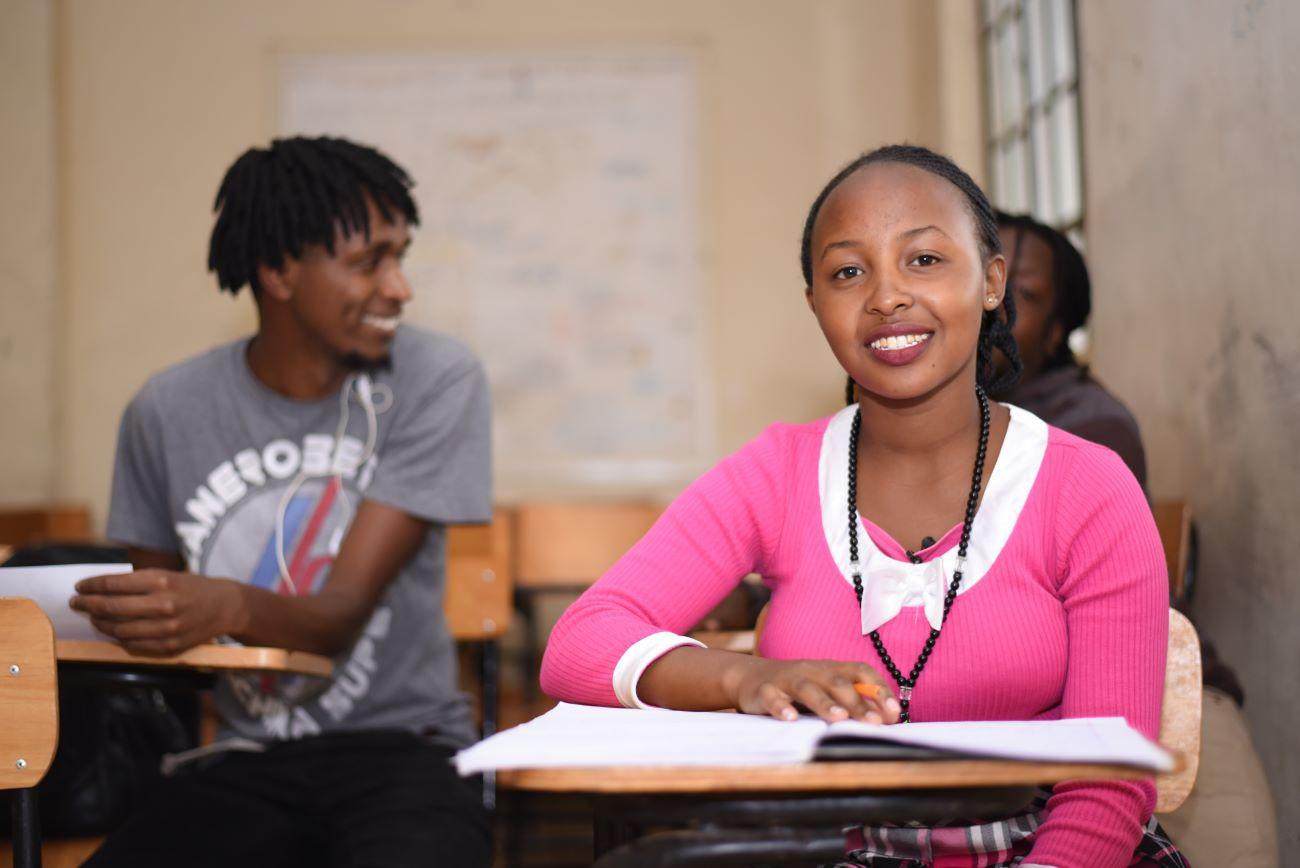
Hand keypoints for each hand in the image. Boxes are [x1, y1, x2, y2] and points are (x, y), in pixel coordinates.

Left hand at [70, 570, 247, 655]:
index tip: (79, 587)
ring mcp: (166, 628)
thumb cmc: (192, 587)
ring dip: (100, 624)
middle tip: (76, 603)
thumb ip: (137, 583)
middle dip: (87, 605)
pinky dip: (119, 639)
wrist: (225, 606)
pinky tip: (114, 632)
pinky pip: (133, 645)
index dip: (91, 586)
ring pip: (119, 630)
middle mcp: (163, 604)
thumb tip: (100, 591)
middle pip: (111, 608)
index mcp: (161, 581)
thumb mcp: (167, 575)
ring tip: (94, 619)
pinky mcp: (169, 646)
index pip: (113, 584)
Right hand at [728, 658, 900, 724]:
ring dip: (825, 703)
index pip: (860, 672)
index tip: (894, 712)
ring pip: (807, 688)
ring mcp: (788, 679)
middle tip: (874, 722)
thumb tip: (889, 720)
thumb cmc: (799, 689)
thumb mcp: (827, 691)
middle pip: (837, 682)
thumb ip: (855, 702)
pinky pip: (773, 697)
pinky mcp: (765, 691)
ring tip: (839, 718)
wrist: (752, 678)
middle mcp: (812, 671)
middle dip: (857, 703)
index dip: (879, 689)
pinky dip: (781, 707)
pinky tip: (790, 718)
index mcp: (832, 669)